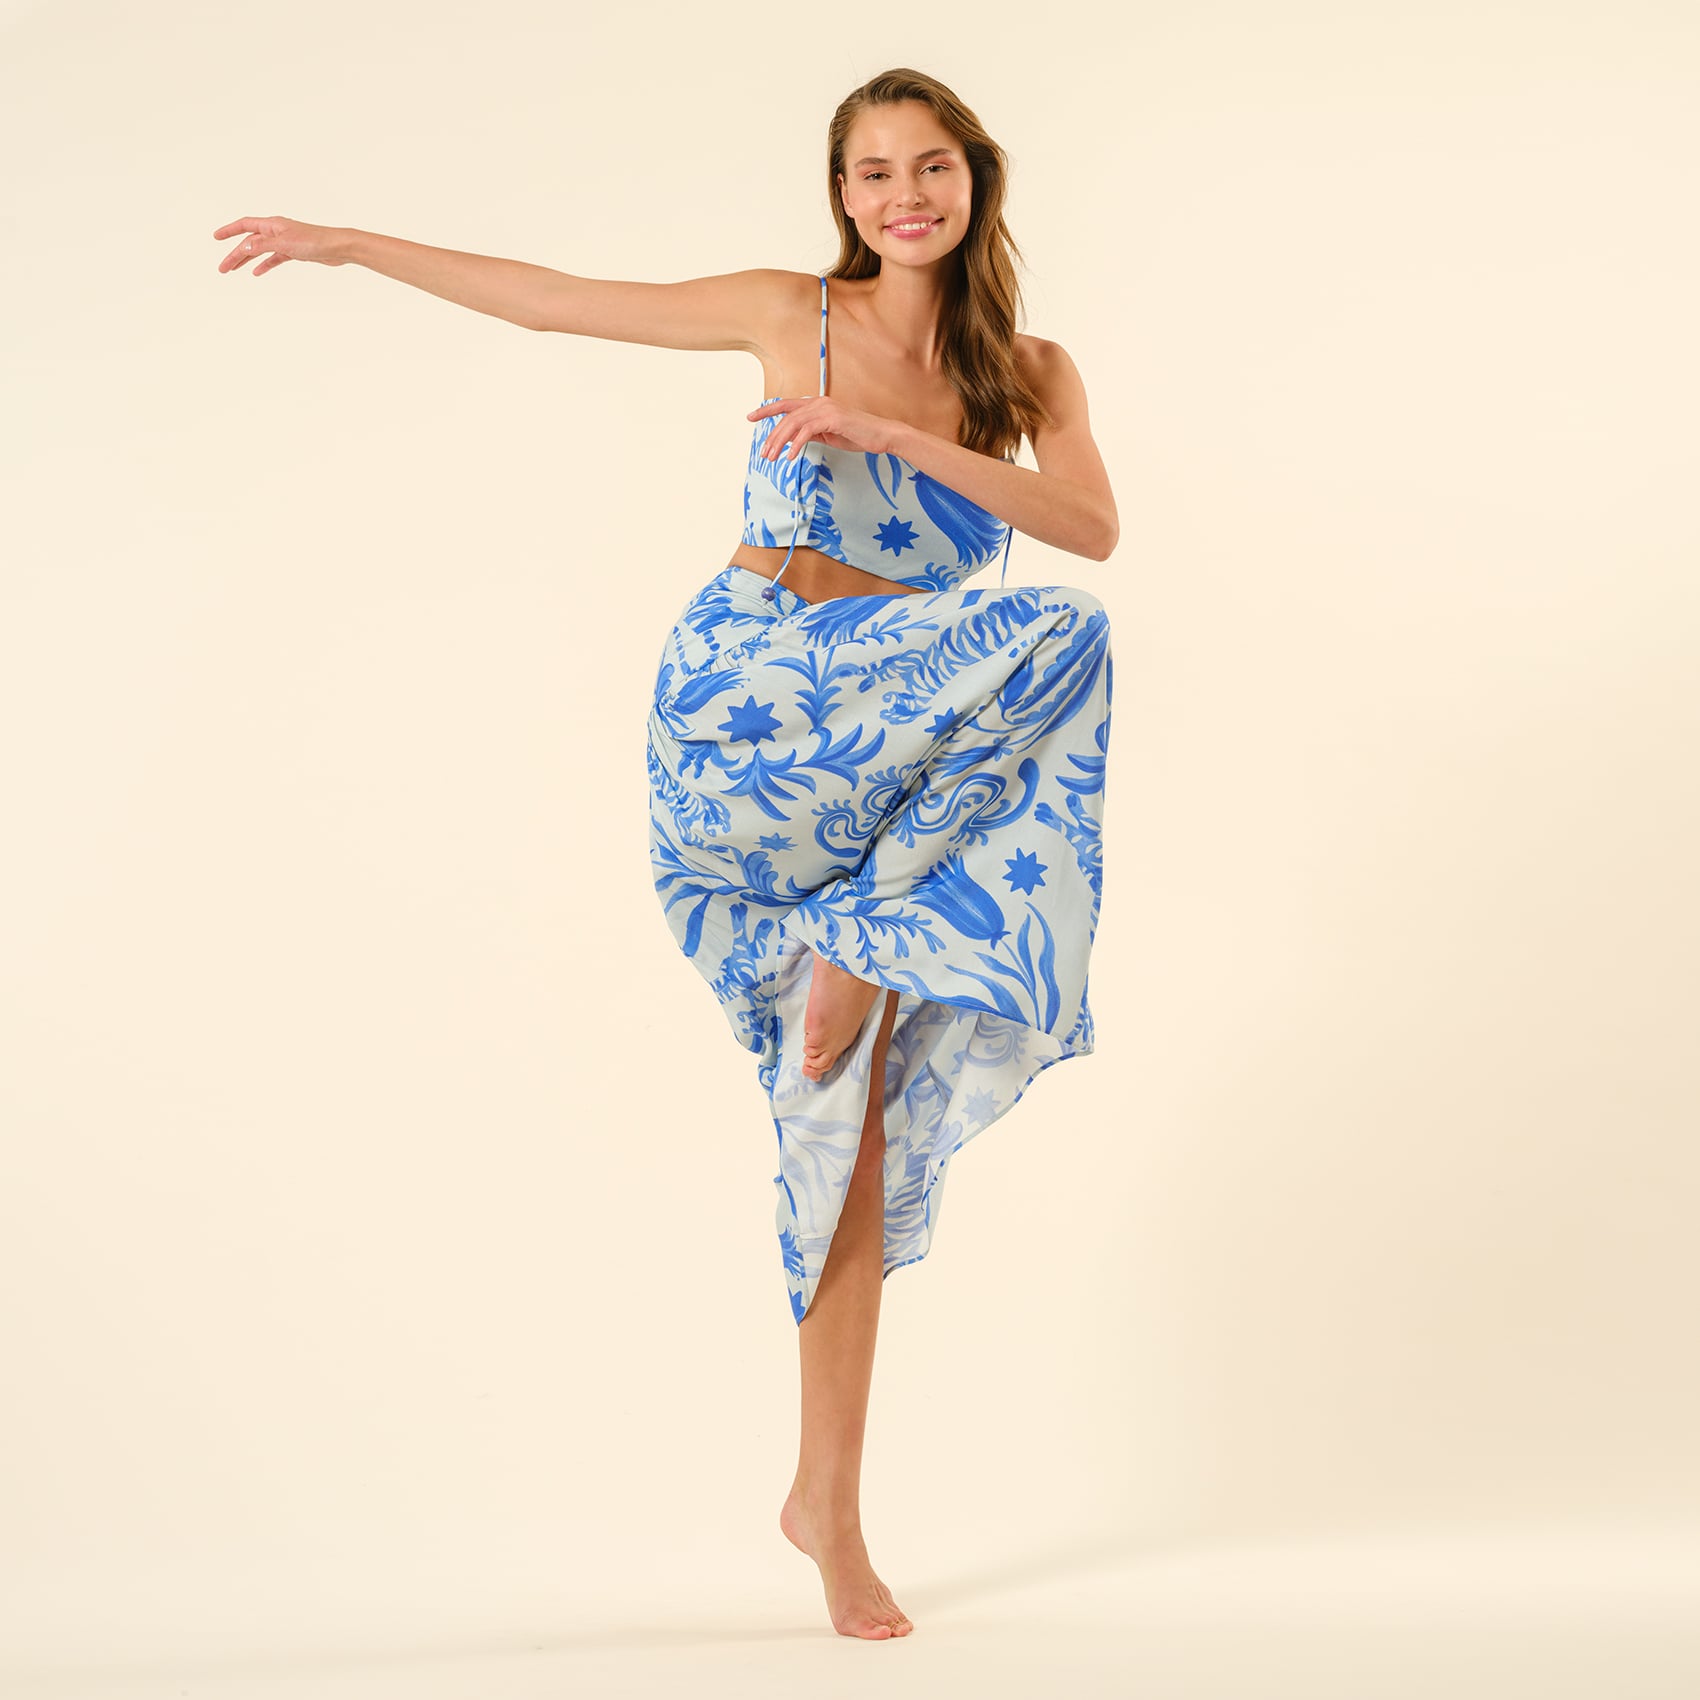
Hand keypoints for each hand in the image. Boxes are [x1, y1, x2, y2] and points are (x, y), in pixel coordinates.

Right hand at [212, 216, 349, 274]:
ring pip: (260, 251)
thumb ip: (264, 245)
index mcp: (272, 224)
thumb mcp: (285, 243)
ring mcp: (284, 241)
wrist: (337, 248)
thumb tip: (244, 247)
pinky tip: (258, 272)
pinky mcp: (294, 252)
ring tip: (234, 270)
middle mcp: (276, 231)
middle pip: (249, 242)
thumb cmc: (314, 241)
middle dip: (235, 254)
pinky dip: (265, 264)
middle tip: (223, 268)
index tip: (216, 237)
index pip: (244, 225)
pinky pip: (274, 258)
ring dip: (247, 260)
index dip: (229, 230)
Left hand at [746, 396, 896, 460]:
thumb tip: (794, 439)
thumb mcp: (828, 434)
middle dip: (772, 436)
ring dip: (780, 442)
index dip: (767, 410)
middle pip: (786, 417)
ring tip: (772, 458)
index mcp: (817, 404)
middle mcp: (819, 402)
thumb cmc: (857, 435)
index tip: (750, 417)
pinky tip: (790, 456)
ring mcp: (826, 409)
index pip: (786, 405)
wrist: (880, 435)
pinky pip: (807, 431)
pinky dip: (796, 445)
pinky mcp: (832, 418)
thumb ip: (811, 433)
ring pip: (793, 423)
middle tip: (763, 454)